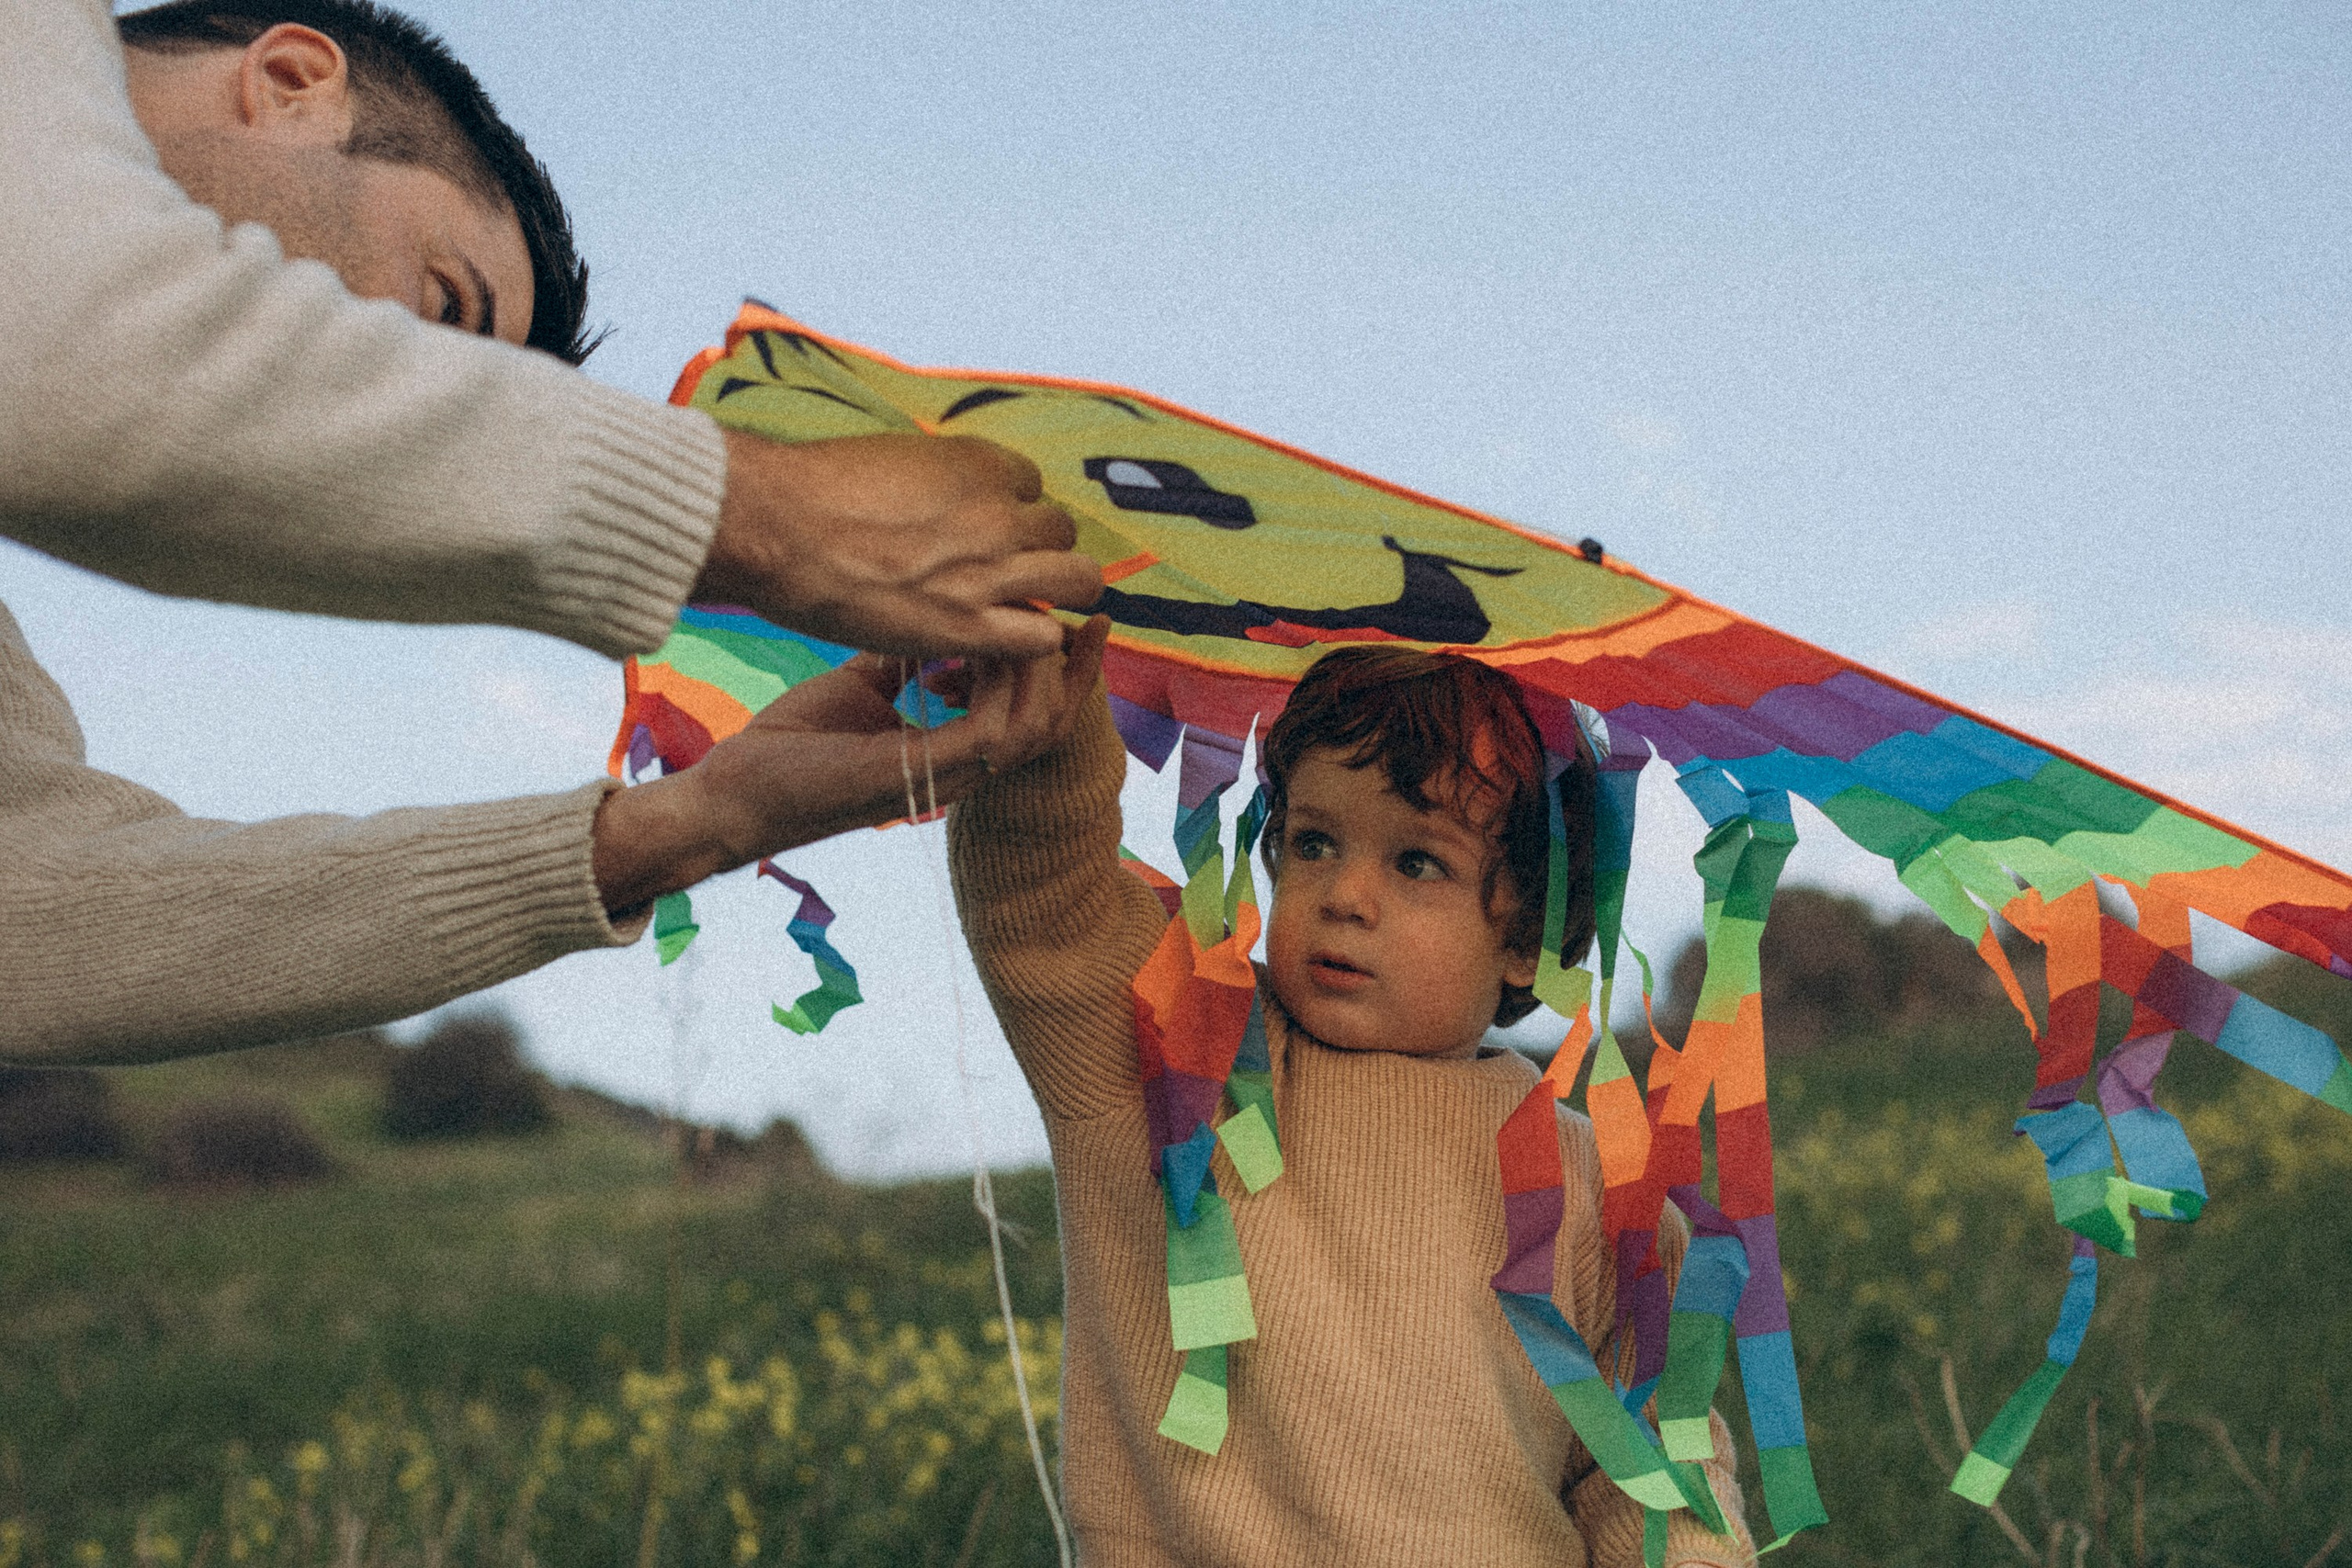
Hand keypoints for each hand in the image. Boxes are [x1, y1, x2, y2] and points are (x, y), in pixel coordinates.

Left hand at [592, 616, 1110, 913]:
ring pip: (1036, 727)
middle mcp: (962, 770)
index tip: (1075, 618)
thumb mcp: (857, 685)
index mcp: (952, 753)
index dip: (1065, 670)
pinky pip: (996, 729)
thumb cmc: (788, 746)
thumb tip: (929, 615)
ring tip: (1040, 620)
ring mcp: (946, 777)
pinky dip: (1006, 684)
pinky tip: (997, 642)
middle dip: (1078, 669)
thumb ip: (903, 660)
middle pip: (1053, 723)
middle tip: (1088, 615)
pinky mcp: (922, 775)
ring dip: (1046, 669)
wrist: (737, 792)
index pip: (1034, 715)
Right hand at [694, 429, 1102, 658]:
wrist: (773, 526)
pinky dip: (1031, 642)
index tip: (983, 536)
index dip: (1010, 515)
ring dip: (1053, 596)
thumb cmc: (808, 490)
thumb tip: (931, 497)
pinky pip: (1045, 636)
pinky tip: (996, 646)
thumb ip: (929, 480)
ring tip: (1017, 613)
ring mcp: (992, 569)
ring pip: (1078, 581)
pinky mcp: (970, 625)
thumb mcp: (888, 460)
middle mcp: (998, 511)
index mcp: (978, 462)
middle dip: (1039, 553)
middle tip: (1006, 578)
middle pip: (1061, 531)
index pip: (1030, 487)